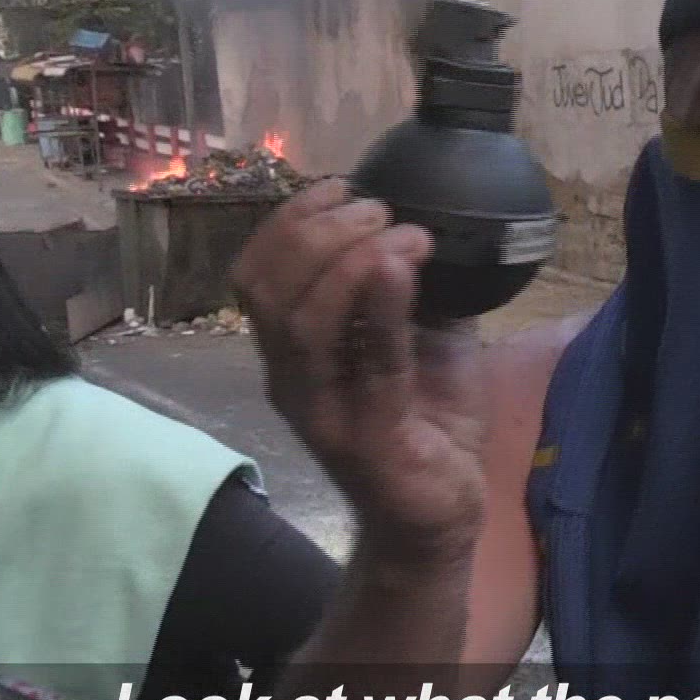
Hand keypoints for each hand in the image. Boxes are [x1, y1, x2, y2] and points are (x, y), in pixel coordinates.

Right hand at [232, 179, 486, 559]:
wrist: (441, 513)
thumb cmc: (428, 421)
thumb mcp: (421, 336)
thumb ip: (411, 285)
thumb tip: (426, 218)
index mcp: (292, 351)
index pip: (258, 272)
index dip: (289, 220)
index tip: (343, 186)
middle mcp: (291, 379)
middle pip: (270, 288)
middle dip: (320, 231)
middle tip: (382, 211)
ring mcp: (323, 412)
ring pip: (302, 322)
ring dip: (349, 260)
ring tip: (401, 236)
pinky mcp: (367, 439)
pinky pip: (369, 365)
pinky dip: (382, 308)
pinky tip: (401, 267)